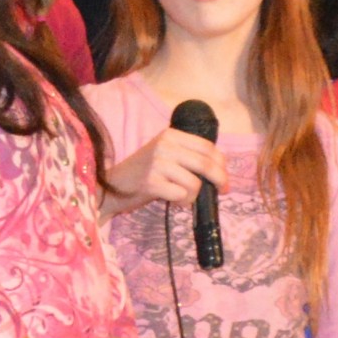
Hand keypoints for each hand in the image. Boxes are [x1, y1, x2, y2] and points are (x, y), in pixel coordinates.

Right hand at [101, 128, 227, 220]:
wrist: (112, 185)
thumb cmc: (144, 173)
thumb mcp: (165, 154)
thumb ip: (188, 156)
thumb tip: (220, 171)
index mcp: (171, 135)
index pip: (208, 147)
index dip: (222, 165)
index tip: (224, 178)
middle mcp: (165, 145)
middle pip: (206, 164)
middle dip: (219, 180)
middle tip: (222, 191)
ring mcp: (157, 163)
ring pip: (195, 183)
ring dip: (193, 196)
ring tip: (182, 197)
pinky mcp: (152, 182)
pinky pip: (181, 195)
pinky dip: (181, 203)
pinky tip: (171, 200)